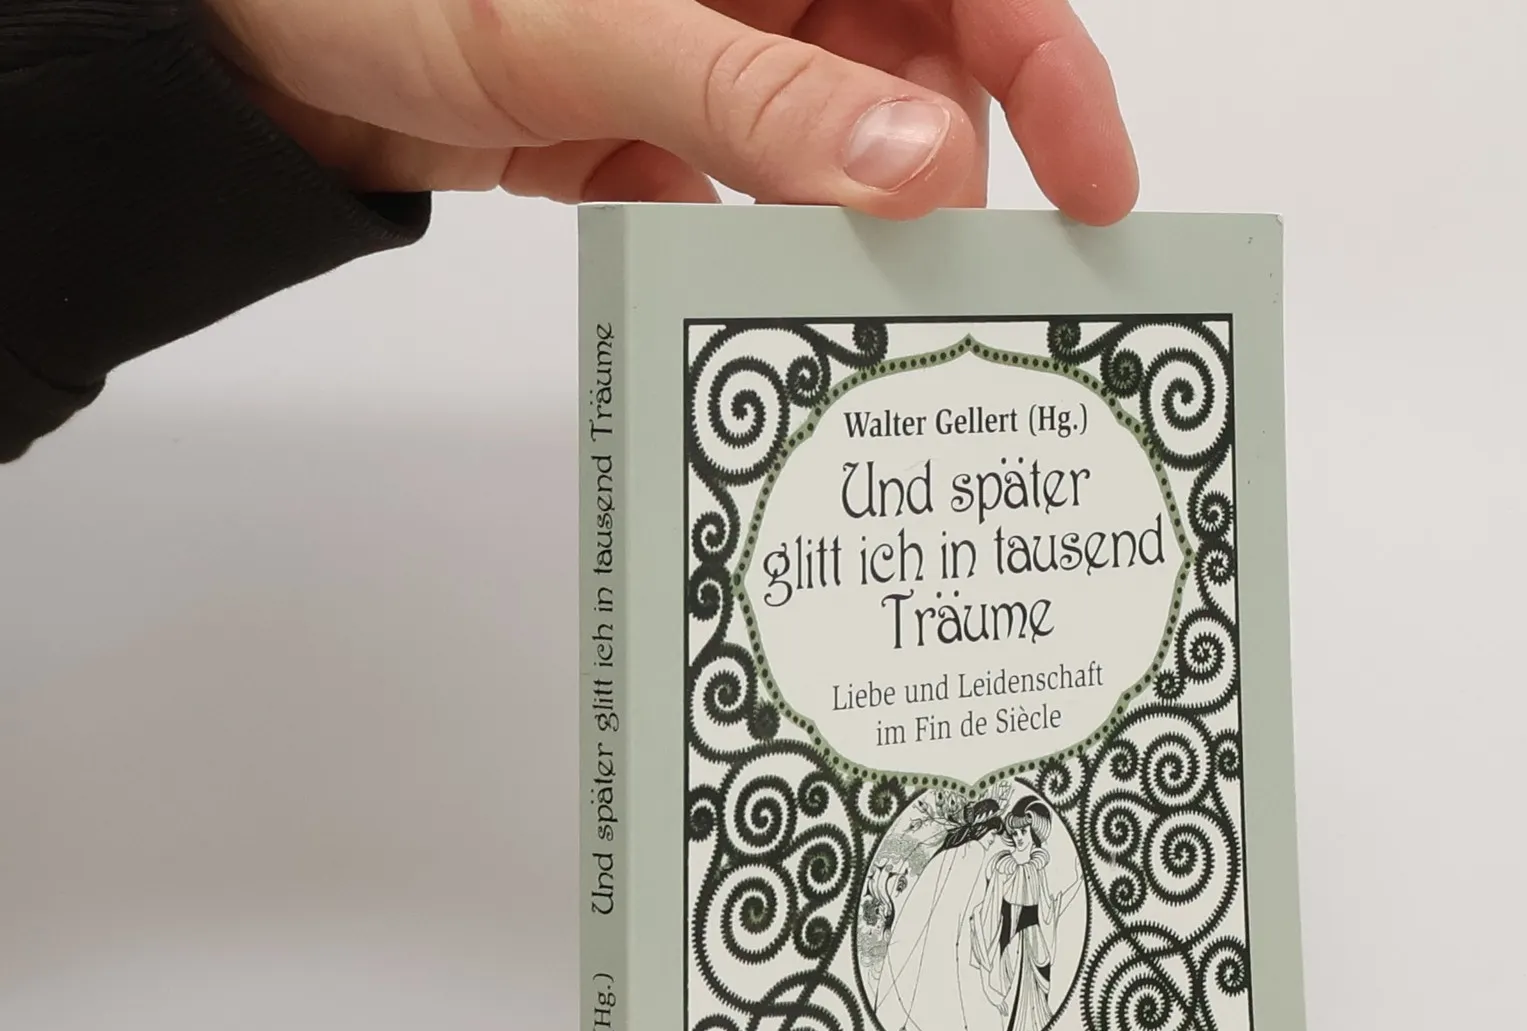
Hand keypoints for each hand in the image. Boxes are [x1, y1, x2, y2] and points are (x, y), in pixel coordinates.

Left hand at [204, 0, 1136, 224]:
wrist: (237, 38)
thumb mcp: (592, 26)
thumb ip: (764, 101)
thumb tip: (923, 172)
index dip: (1048, 68)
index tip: (1094, 184)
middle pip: (915, 66)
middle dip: (942, 171)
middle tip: (953, 284)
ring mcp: (702, 45)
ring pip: (833, 143)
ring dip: (850, 226)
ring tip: (864, 312)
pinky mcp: (648, 121)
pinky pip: (743, 190)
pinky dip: (754, 245)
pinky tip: (756, 296)